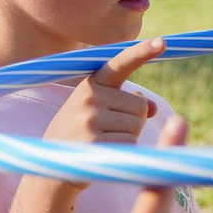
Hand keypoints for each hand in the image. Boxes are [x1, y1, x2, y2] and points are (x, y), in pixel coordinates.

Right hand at [42, 39, 164, 176]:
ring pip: (137, 125)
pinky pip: (131, 143)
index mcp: (91, 85)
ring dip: (128, 138)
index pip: (120, 64)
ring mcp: (90, 118)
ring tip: (102, 142)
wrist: (50, 170)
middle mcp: (89, 97)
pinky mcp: (94, 141)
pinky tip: (103, 153)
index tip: (162, 42)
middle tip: (106, 131)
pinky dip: (125, 151)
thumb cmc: (81, 137)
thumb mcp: (99, 112)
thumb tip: (154, 108)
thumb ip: (127, 103)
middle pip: (140, 106)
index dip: (141, 52)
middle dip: (133, 121)